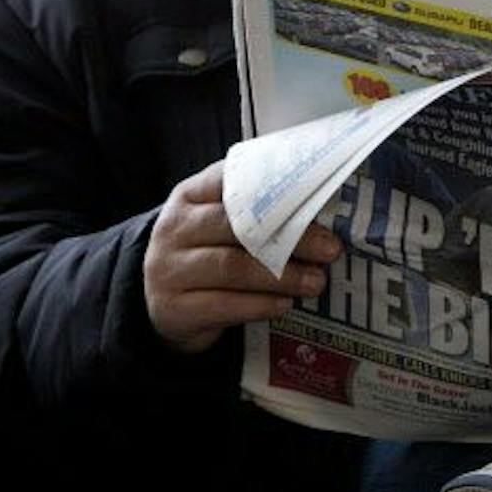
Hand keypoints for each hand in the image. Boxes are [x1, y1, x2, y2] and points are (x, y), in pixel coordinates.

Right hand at [143, 161, 341, 354]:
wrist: (160, 304)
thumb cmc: (204, 255)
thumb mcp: (218, 226)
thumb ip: (255, 212)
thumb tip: (321, 210)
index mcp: (190, 197)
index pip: (231, 182)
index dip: (276, 188)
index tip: (317, 196)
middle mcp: (175, 229)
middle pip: (236, 227)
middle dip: (290, 237)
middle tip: (330, 248)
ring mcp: (170, 270)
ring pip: (232, 267)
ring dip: (282, 275)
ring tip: (317, 281)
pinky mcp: (175, 309)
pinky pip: (223, 306)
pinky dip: (260, 305)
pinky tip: (286, 304)